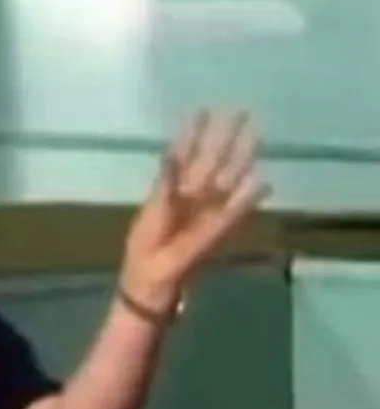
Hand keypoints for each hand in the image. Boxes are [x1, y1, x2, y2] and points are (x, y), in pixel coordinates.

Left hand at [120, 109, 270, 312]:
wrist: (150, 299)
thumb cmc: (145, 265)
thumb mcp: (151, 223)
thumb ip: (165, 190)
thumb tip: (169, 154)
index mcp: (167, 197)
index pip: (182, 157)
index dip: (192, 135)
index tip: (202, 109)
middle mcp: (187, 203)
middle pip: (210, 164)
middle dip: (224, 139)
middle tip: (240, 111)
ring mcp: (202, 219)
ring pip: (226, 183)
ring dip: (241, 161)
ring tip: (257, 137)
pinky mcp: (214, 237)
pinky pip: (234, 213)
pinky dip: (248, 199)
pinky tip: (264, 183)